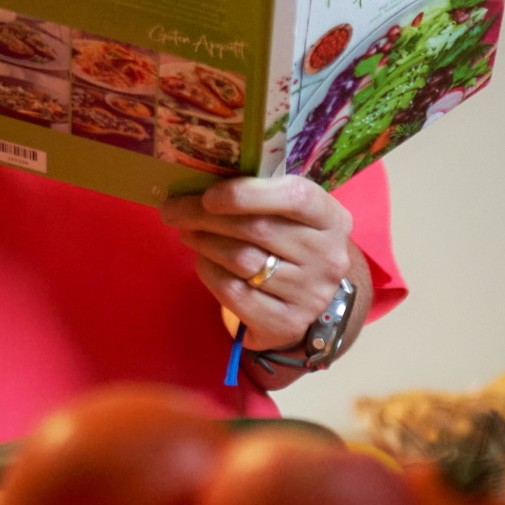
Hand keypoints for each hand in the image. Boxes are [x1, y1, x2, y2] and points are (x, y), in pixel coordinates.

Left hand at [159, 174, 358, 352]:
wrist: (308, 298)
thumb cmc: (289, 241)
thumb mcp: (287, 213)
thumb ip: (257, 194)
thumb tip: (197, 182)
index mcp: (331, 218)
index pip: (294, 196)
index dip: (246, 194)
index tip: (208, 195)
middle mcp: (328, 256)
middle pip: (257, 229)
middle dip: (205, 216)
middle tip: (174, 210)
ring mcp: (310, 294)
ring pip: (242, 260)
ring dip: (204, 242)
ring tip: (187, 232)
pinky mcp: (287, 323)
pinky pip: (234, 293)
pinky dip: (210, 273)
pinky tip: (203, 261)